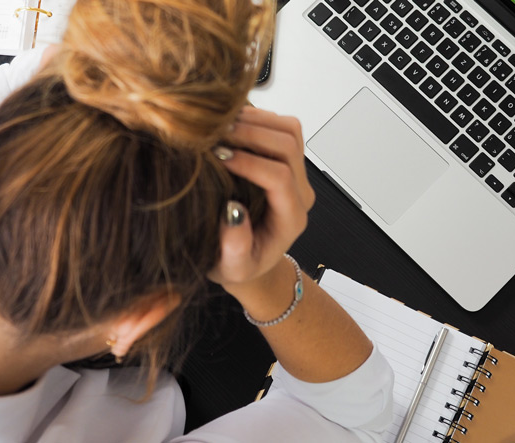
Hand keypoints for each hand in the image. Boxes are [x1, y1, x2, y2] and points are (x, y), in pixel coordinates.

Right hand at [208, 107, 314, 291]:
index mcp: (290, 218)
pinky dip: (256, 117)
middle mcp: (299, 192)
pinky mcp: (286, 158)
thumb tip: (232, 212)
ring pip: (289, 129)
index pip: (279, 178)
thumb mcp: (232, 268)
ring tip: (220, 125)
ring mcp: (296, 172)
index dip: (250, 163)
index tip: (219, 157)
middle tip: (215, 134)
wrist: (249, 258)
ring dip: (255, 120)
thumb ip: (235, 248)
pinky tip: (228, 124)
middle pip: (288, 145)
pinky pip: (281, 126)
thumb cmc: (239, 264)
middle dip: (251, 134)